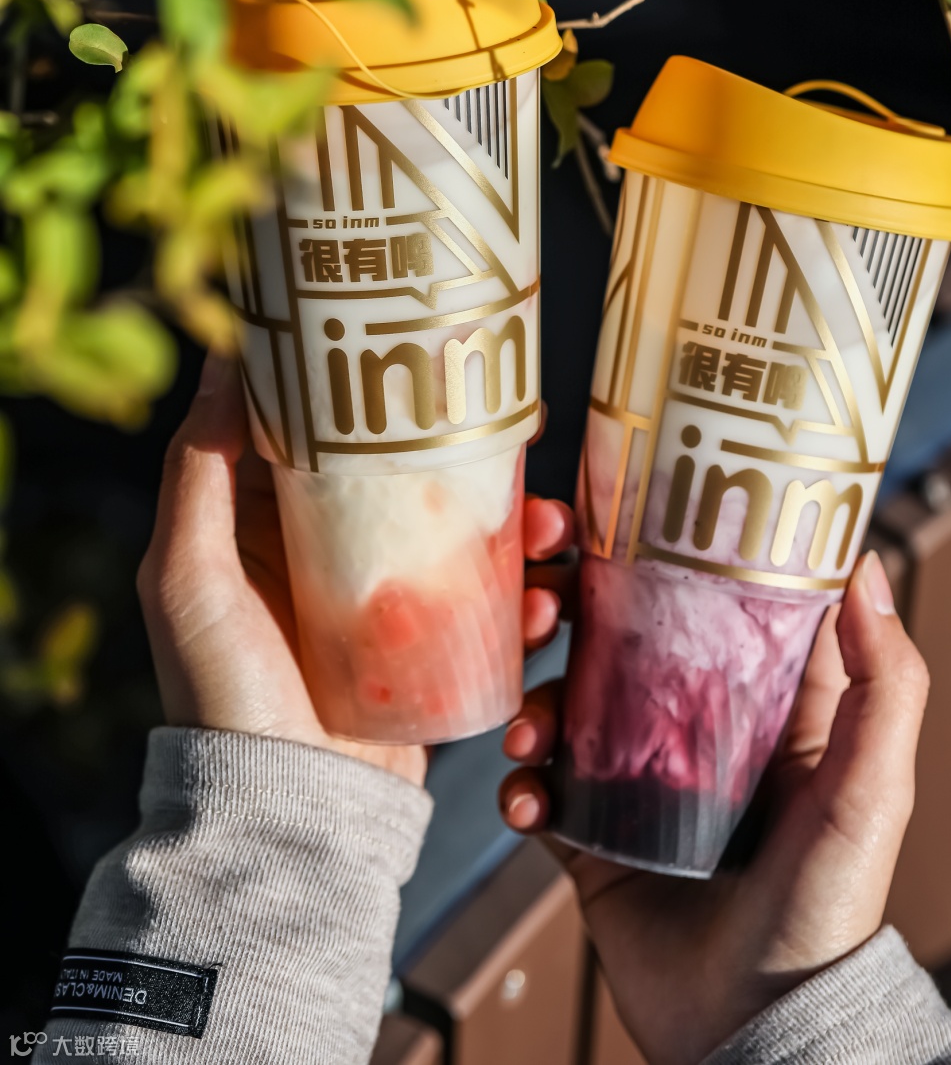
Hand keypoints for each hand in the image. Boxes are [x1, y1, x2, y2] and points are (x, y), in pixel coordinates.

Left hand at [138, 356, 572, 785]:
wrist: (284, 815)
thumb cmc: (223, 695)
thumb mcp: (188, 575)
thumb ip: (199, 469)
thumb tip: (228, 355)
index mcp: (263, 522)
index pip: (325, 429)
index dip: (374, 386)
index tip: (428, 346)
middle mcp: (323, 553)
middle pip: (409, 476)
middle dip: (470, 454)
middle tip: (522, 438)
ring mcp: (379, 602)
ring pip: (461, 534)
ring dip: (517, 521)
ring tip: (550, 527)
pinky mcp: (425, 651)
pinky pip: (488, 603)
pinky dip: (527, 592)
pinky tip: (548, 598)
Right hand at [499, 546, 929, 1064]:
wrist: (755, 1028)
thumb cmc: (827, 908)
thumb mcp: (873, 788)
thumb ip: (884, 685)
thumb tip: (865, 567)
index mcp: (755, 701)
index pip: (703, 598)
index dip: (657, 547)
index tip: (610, 510)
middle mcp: (689, 726)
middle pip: (612, 636)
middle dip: (564, 603)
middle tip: (541, 596)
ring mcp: (634, 779)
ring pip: (562, 700)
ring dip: (531, 695)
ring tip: (530, 726)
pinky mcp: (591, 835)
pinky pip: (538, 785)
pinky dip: (519, 780)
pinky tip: (525, 794)